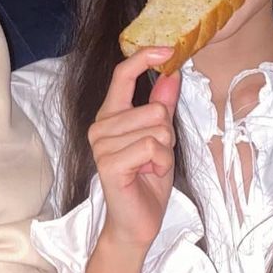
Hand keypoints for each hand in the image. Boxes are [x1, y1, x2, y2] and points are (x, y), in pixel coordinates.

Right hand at [89, 47, 179, 251]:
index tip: (166, 50)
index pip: (122, 75)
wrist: (136, 223)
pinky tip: (148, 174)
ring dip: (165, 151)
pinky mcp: (109, 163)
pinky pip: (152, 147)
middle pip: (155, 108)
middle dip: (167, 134)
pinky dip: (161, 162)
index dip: (144, 58)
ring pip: (157, 128)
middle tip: (155, 155)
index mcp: (111, 115)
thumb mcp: (161, 138)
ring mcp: (102, 144)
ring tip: (150, 166)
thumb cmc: (147, 180)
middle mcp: (101, 126)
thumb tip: (171, 75)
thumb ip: (162, 106)